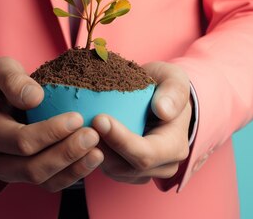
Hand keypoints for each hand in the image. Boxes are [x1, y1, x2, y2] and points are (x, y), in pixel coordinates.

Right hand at [0, 57, 103, 191]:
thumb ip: (12, 79)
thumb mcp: (1, 71)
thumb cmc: (2, 86)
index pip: (21, 141)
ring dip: (73, 167)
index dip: (51, 132)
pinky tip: (93, 158)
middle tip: (93, 135)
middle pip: (32, 167)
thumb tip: (34, 97)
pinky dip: (74, 174)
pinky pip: (51, 183)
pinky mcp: (27, 177)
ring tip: (98, 150)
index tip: (77, 117)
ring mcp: (10, 173)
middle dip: (66, 153)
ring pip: (43, 180)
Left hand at [91, 61, 191, 183]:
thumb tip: (163, 110)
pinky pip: (107, 169)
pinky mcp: (129, 172)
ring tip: (77, 128)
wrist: (161, 99)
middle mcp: (163, 166)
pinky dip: (92, 155)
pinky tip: (81, 135)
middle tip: (80, 124)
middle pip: (125, 167)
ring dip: (92, 152)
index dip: (120, 140)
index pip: (146, 153)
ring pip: (113, 171)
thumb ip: (174, 91)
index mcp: (175, 146)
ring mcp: (146, 173)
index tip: (99, 119)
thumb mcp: (174, 79)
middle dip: (100, 147)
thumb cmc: (167, 88)